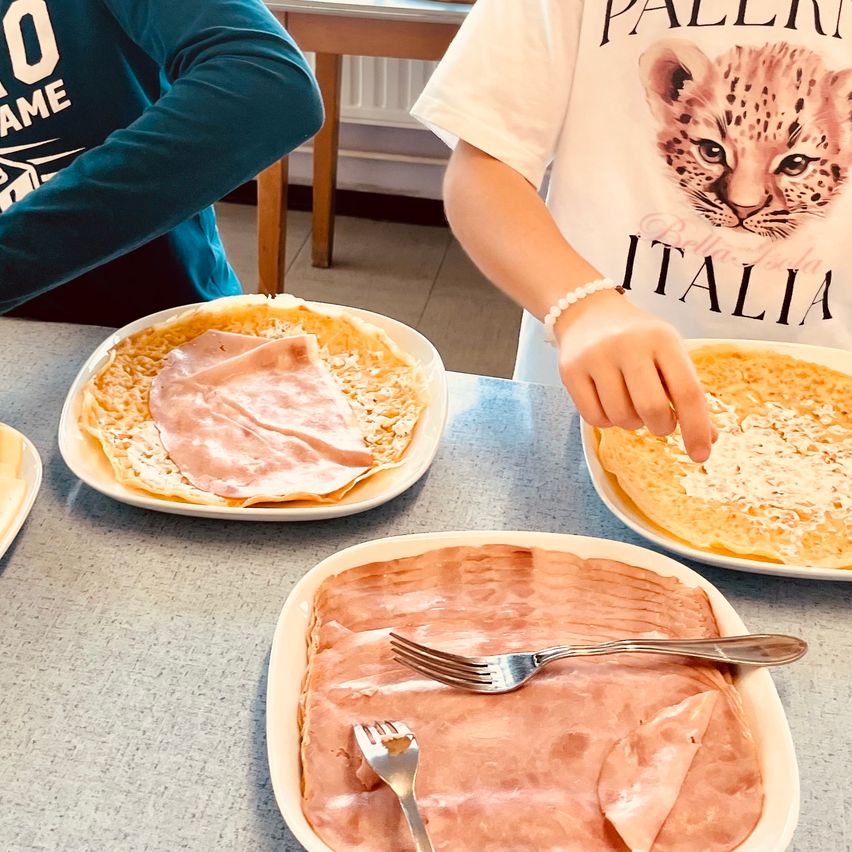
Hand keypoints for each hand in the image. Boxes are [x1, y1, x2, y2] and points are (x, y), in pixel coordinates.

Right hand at [554, 289, 715, 462]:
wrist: (587, 311)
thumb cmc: (637, 338)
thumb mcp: (667, 353)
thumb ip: (686, 392)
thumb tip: (709, 437)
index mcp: (662, 339)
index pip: (687, 391)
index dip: (696, 428)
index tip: (701, 455)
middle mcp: (628, 345)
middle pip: (652, 408)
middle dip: (661, 426)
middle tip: (659, 422)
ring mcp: (596, 357)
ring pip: (621, 417)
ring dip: (631, 423)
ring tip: (630, 404)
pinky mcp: (570, 371)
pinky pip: (594, 418)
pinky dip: (607, 421)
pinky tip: (608, 403)